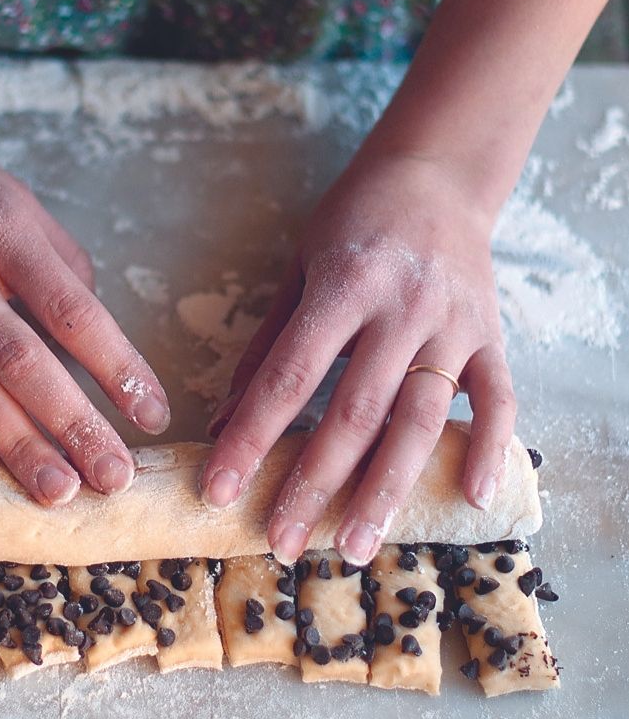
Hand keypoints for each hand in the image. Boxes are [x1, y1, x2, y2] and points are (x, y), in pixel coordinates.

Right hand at [0, 83, 170, 501]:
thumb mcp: (4, 193)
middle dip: (76, 425)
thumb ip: (53, 254)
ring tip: (57, 491)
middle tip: (115, 480)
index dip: (118, 367)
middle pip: (25, 359)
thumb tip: (93, 317)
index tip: (153, 415)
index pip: (74, 311)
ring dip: (16, 441)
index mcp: (5, 231)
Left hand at [199, 151, 513, 565]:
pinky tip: (472, 497)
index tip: (219, 489)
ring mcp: (452, 324)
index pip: (288, 377)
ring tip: (356, 545)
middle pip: (353, 412)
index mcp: (342, 286)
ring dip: (387, 489)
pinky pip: (498, 398)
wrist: (436, 173)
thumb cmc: (354, 221)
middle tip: (282, 543)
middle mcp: (400, 309)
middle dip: (314, 485)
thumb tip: (226, 421)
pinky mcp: (491, 334)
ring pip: (420, 419)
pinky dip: (491, 447)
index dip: (251, 438)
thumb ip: (268, 345)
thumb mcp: (300, 268)